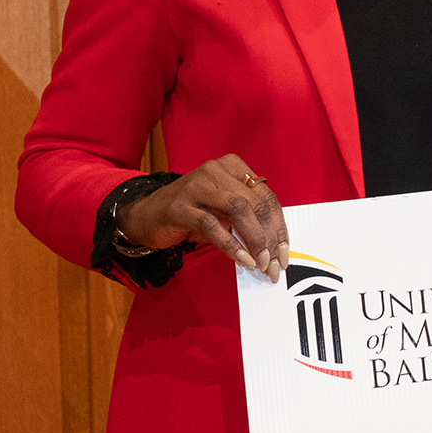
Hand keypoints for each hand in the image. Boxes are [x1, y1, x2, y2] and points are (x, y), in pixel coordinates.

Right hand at [116, 154, 288, 280]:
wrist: (146, 216)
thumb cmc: (192, 214)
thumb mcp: (225, 212)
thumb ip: (249, 220)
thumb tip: (276, 248)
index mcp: (233, 167)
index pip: (267, 197)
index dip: (279, 227)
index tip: (285, 253)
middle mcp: (216, 171)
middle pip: (256, 204)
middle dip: (270, 238)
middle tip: (274, 264)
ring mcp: (197, 186)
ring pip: (239, 210)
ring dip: (254, 240)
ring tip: (260, 263)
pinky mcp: (180, 205)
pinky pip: (212, 225)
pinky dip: (230, 245)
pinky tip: (242, 260)